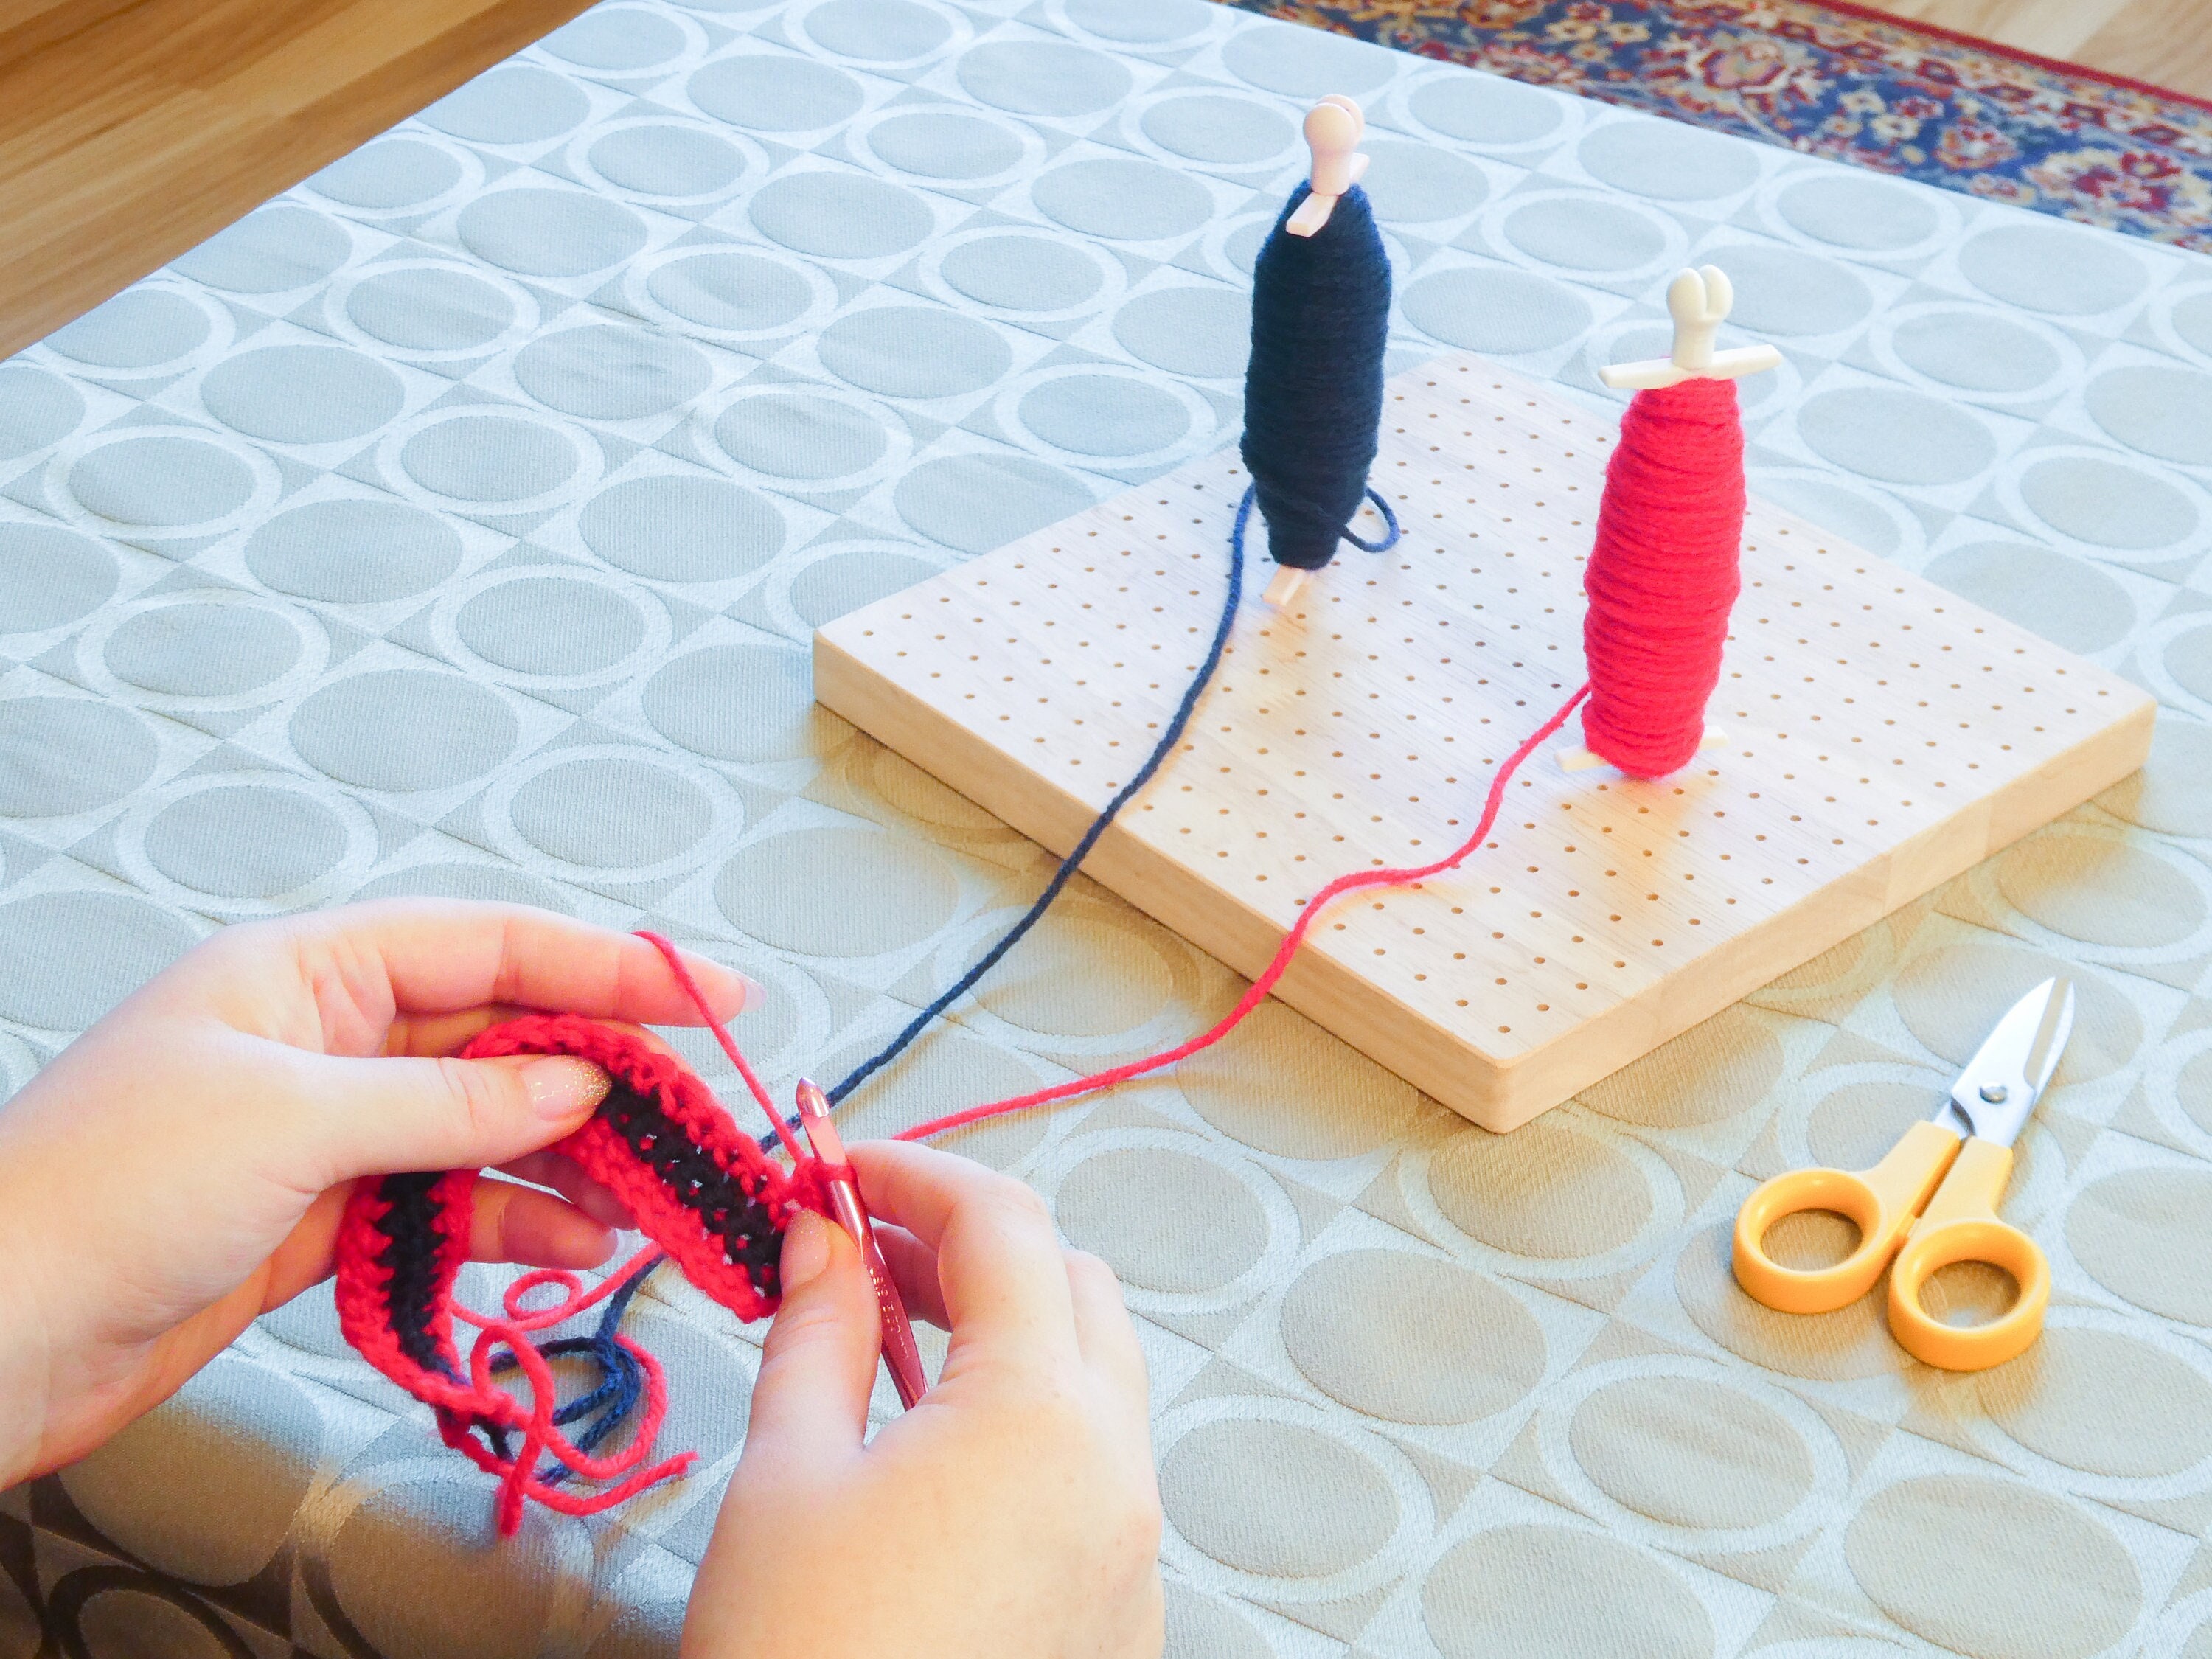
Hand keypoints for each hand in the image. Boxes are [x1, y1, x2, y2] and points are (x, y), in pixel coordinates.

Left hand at [0, 899, 751, 1486]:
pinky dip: (514, 1223)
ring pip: (483, 1128)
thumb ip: (451, 1102)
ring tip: (648, 1194)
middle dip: (601, 1074)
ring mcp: (324, 1131)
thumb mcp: (295, 1122)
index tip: (710, 992)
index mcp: (303, 972)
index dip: (609, 964)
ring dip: (569, 1161)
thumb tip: (577, 1079)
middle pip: (498, 1037)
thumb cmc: (97, 1195)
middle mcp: (322, 1040)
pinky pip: (447, 1203)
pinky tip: (573, 1244)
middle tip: (692, 1111)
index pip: (488, 945)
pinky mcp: (320, 1217)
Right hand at [686, 1142, 1162, 1658]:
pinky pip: (1096, 1466)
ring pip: (1095, 1374)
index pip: (1002, 1224)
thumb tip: (823, 1238)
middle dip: (972, 1244)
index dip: (913, 1174)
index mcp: (1041, 1414)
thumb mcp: (787, 1477)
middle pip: (1072, 1284)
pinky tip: (937, 1447)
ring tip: (892, 1338)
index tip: (837, 1169)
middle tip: (863, 1249)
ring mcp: (1134, 1546)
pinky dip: (1030, 1419)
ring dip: (1007, 1328)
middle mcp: (1117, 1470)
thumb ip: (818, 1330)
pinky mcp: (1123, 1610)